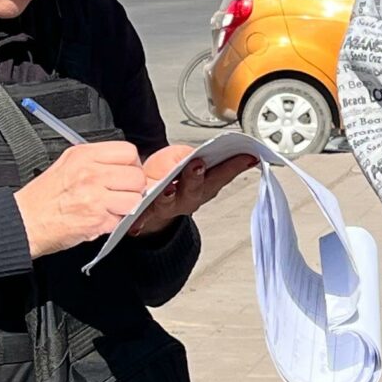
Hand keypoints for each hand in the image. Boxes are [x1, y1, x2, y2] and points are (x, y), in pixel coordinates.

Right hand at [14, 141, 146, 257]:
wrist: (25, 221)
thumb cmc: (44, 196)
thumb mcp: (67, 163)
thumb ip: (96, 160)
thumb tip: (125, 165)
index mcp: (84, 156)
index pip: (128, 152)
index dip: (131, 164)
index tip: (125, 173)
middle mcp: (91, 174)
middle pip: (137, 176)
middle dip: (132, 188)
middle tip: (118, 193)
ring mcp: (95, 197)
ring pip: (135, 199)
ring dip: (126, 207)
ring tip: (108, 207)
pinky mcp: (98, 220)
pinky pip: (122, 220)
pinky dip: (114, 222)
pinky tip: (98, 218)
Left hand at [131, 143, 258, 235]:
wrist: (149, 199)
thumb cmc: (169, 176)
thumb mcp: (181, 158)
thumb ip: (187, 155)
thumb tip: (195, 156)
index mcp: (205, 183)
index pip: (223, 172)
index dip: (236, 165)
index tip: (247, 157)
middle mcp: (191, 198)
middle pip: (197, 188)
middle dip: (198, 177)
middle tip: (198, 165)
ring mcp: (170, 206)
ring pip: (171, 202)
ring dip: (170, 196)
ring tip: (167, 189)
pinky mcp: (149, 212)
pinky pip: (144, 217)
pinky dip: (140, 221)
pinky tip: (134, 226)